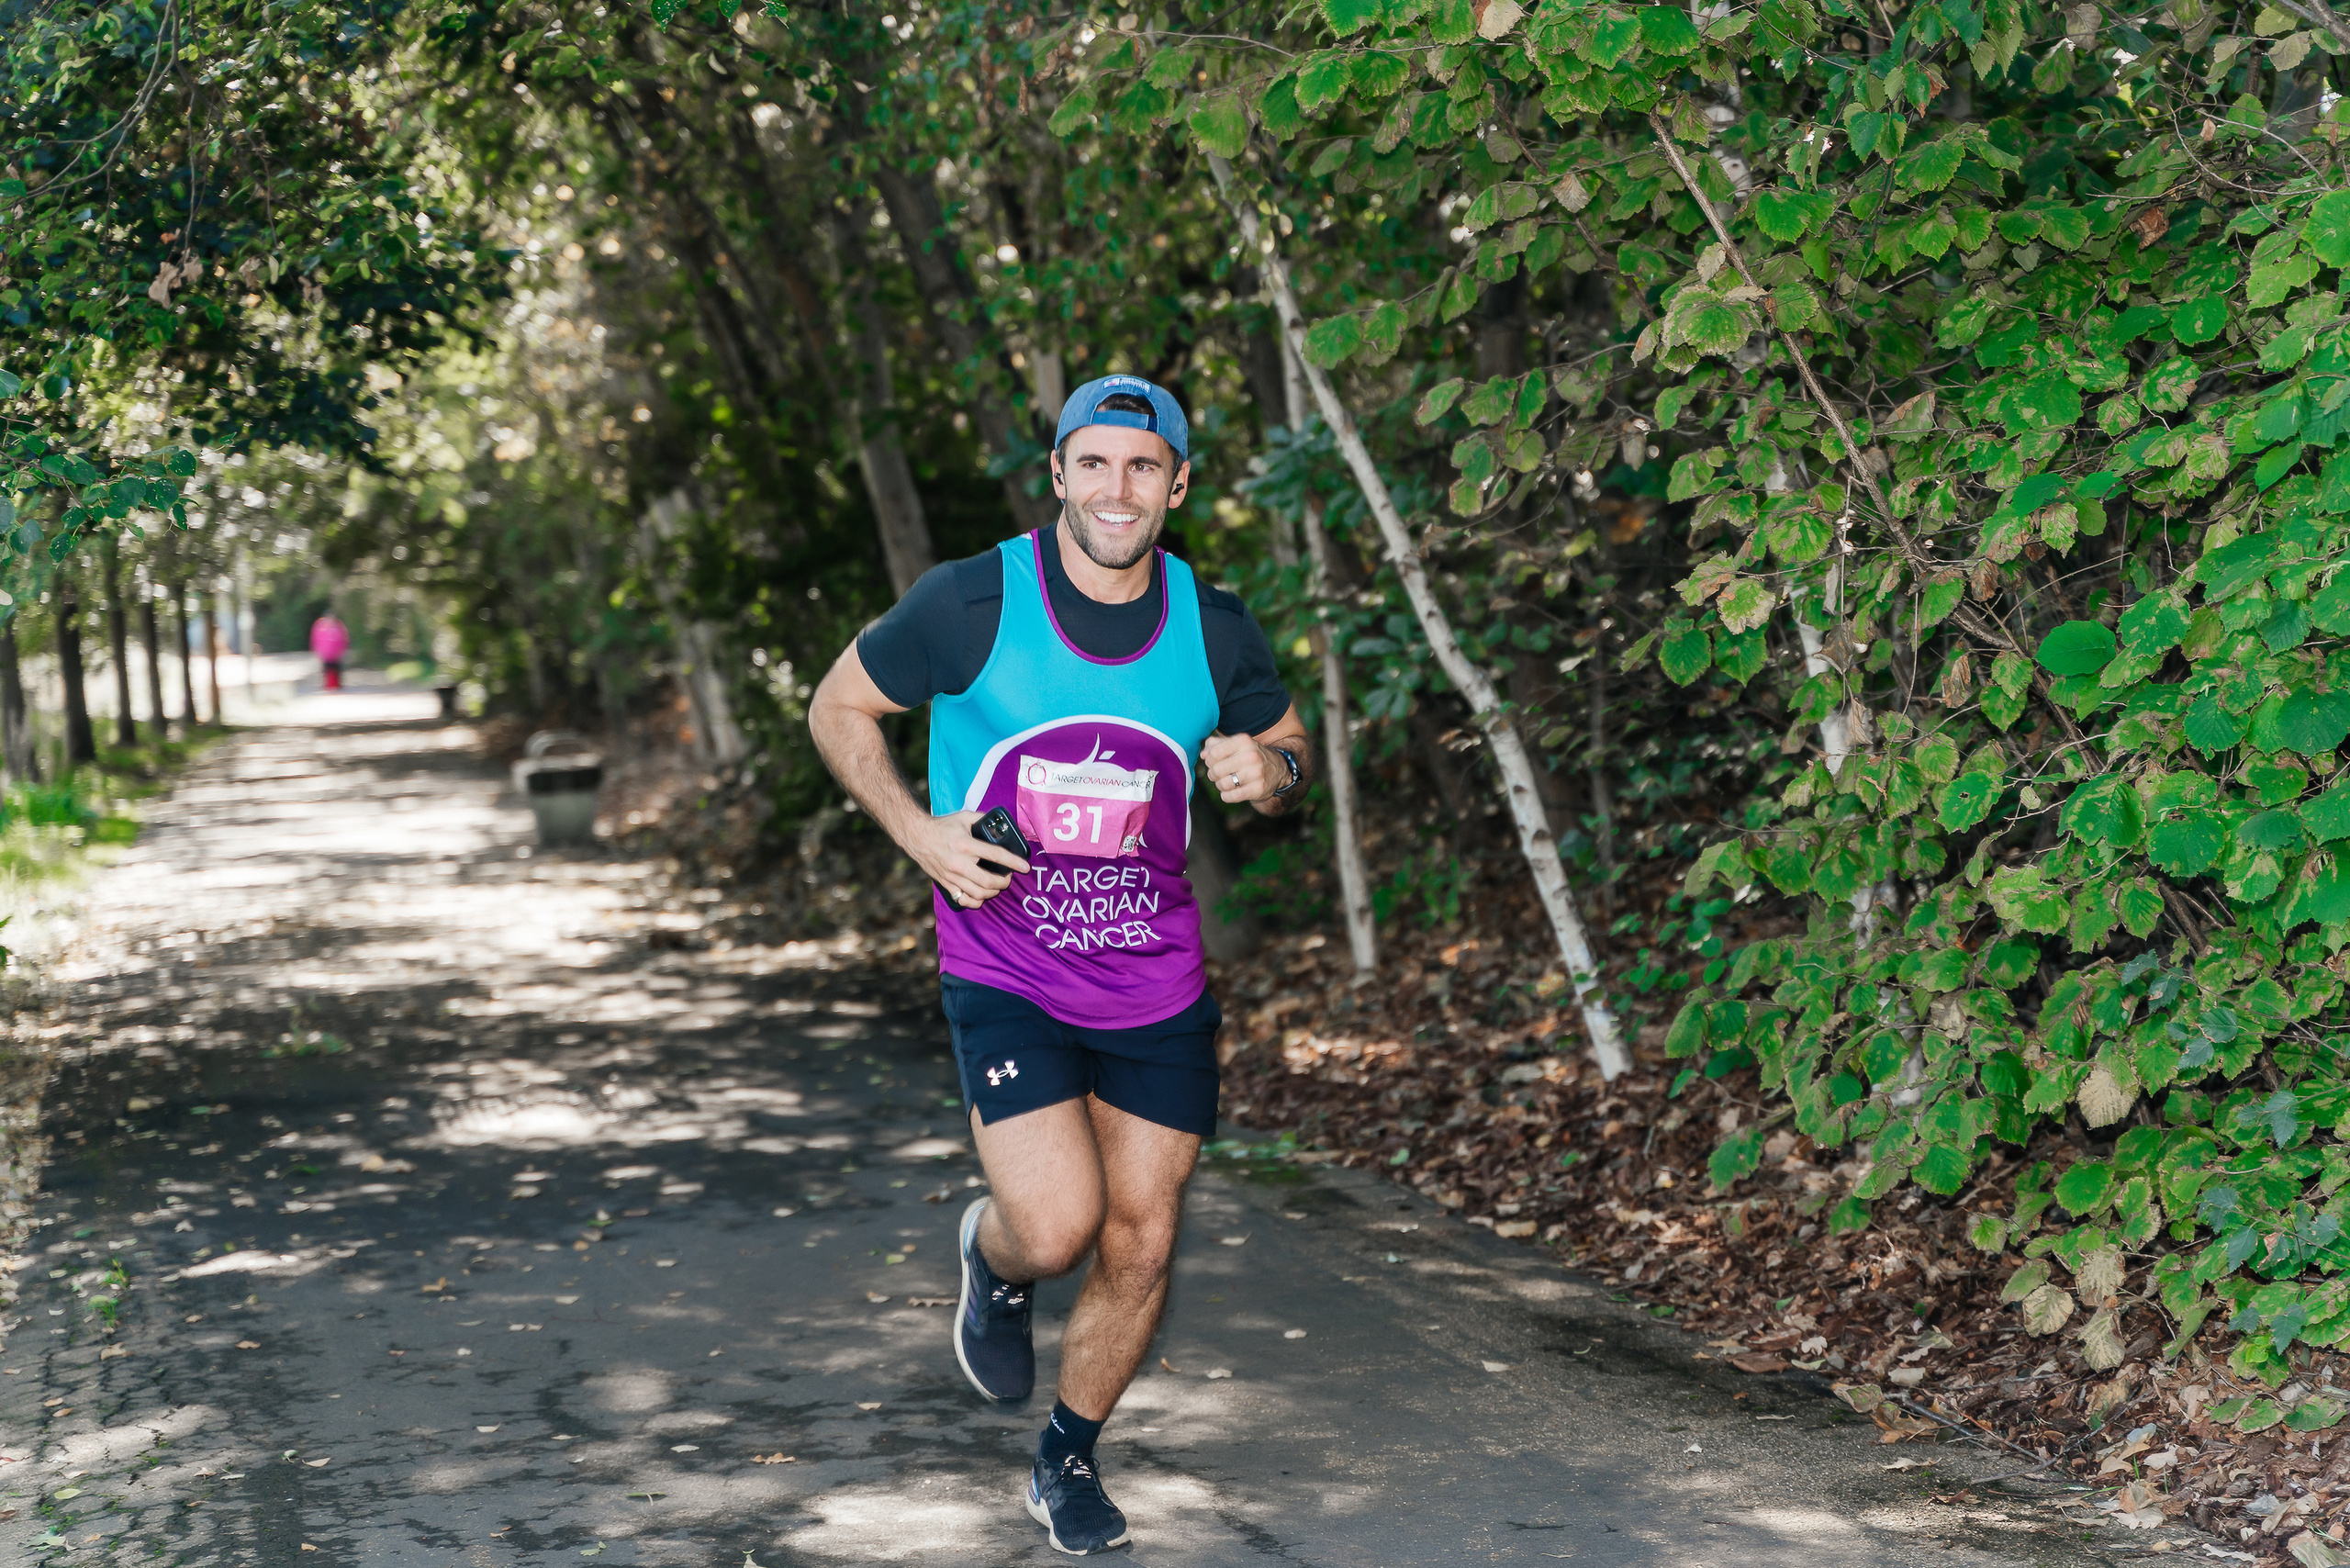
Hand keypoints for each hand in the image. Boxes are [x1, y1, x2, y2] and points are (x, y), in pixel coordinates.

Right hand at [908, 810, 1032, 908]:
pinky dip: (976, 902)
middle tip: (1009, 877)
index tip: (1025, 867)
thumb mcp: (964, 817)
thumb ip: (982, 819)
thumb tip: (999, 824)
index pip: (995, 855)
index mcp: (966, 845)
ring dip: (992, 892)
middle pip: (988, 881)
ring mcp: (951, 876)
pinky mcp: (945, 884)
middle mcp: (959, 863)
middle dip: (1004, 882)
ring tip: (997, 886)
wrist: (916, 836)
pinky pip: (964, 900)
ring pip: (978, 894)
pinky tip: (982, 896)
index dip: (1013, 862)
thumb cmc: (942, 826)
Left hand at [1201, 732, 1286, 804]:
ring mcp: (1256, 773)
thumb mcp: (1235, 744)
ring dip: (1220, 786)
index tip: (1214, 762)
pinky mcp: (1258, 789)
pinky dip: (1226, 796)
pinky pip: (1230, 797)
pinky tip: (1232, 791)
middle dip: (1213, 774)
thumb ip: (1215, 744)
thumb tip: (1203, 754)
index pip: (1213, 754)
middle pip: (1215, 770)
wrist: (1278, 769)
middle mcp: (1251, 756)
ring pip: (1222, 784)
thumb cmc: (1249, 755)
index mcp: (1243, 741)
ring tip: (1227, 782)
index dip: (1209, 761)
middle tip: (1219, 774)